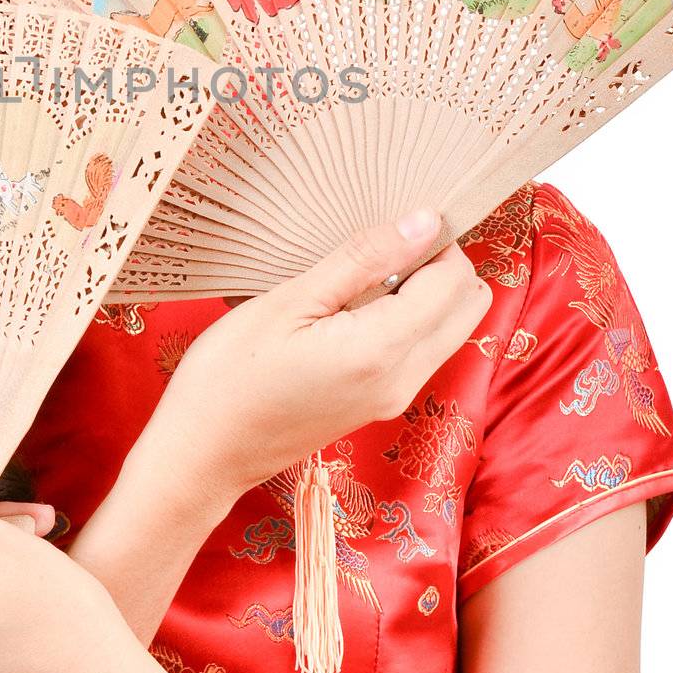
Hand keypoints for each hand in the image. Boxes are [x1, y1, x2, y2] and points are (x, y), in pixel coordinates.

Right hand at [151, 209, 492, 499]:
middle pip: (469, 305)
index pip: (455, 281)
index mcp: (383, 351)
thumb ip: (363, 260)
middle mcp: (403, 380)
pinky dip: (408, 317)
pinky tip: (352, 303)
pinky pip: (422, 348)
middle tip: (381, 242)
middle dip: (442, 264)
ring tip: (361, 271)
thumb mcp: (290, 301)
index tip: (391, 220)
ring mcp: (395, 397)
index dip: (435, 240)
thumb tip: (424, 221)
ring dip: (426, 290)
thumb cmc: (229, 374)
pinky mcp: (380, 403)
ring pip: (450, 328)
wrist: (203, 453)